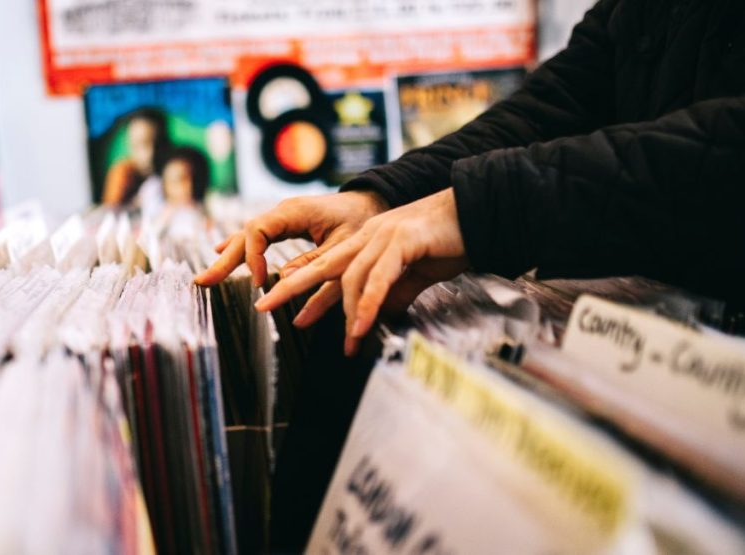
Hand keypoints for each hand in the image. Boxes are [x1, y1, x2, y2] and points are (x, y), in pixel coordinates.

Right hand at [194, 190, 388, 287]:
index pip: (257, 231)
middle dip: (224, 260)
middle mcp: (282, 212)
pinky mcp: (284, 224)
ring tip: (206, 277)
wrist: (371, 202)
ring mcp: (281, 217)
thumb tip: (282, 282)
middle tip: (203, 282)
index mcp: (294, 211)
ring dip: (227, 257)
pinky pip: (255, 236)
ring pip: (246, 236)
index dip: (253, 257)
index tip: (261, 282)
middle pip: (244, 234)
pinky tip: (222, 253)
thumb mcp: (343, 247)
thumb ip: (314, 263)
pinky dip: (239, 247)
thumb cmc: (360, 222)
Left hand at [254, 189, 468, 354]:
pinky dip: (367, 304)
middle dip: (291, 288)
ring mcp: (383, 235)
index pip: (327, 267)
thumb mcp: (416, 273)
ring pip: (350, 275)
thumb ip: (394, 290)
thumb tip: (377, 313)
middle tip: (263, 307)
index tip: (286, 312)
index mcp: (368, 240)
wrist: (481, 214)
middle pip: (321, 265)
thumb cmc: (451, 241)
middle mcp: (369, 235)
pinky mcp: (402, 240)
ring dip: (343, 312)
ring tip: (344, 341)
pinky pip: (378, 278)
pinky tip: (359, 326)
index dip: (304, 288)